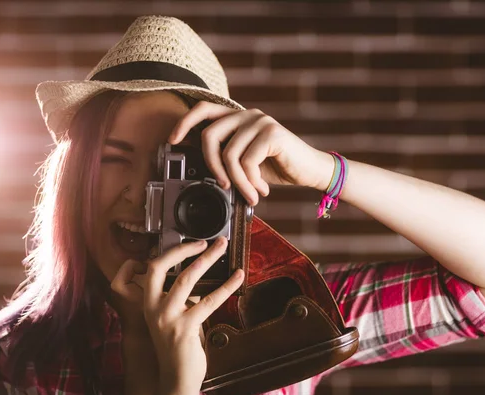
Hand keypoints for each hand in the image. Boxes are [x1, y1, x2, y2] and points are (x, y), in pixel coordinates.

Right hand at [111, 237, 243, 394]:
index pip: (153, 268)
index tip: (194, 243)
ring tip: (223, 249)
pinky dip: (226, 286)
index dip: (173, 252)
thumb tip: (199, 273)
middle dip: (187, 249)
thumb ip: (181, 298)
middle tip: (210, 241)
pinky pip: (209, 300)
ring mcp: (168, 318)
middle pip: (163, 267)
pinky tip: (237, 277)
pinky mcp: (185, 328)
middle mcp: (154, 308)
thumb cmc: (177, 347)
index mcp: (149, 303)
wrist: (175, 379)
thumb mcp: (172, 317)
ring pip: (188, 278)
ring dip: (209, 259)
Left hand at [168, 101, 334, 204]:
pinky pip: (247, 161)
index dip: (185, 122)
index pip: (204, 109)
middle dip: (211, 166)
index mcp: (238, 118)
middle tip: (223, 186)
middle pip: (210, 135)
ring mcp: (260, 122)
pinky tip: (261, 190)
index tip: (173, 140)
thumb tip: (201, 168)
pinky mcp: (272, 134)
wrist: (311, 171)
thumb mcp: (247, 162)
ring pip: (229, 154)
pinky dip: (251, 182)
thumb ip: (227, 157)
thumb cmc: (278, 167)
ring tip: (249, 194)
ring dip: (237, 182)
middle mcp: (247, 114)